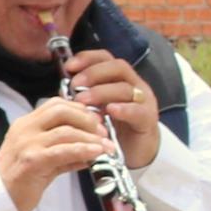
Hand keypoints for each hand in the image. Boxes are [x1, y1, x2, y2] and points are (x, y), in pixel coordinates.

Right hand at [0, 98, 120, 210]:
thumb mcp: (42, 160)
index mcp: (25, 124)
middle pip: (62, 110)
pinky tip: (96, 154)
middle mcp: (25, 129)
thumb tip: (90, 151)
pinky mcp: (33, 160)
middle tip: (103, 132)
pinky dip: (84, 150)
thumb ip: (64, 152)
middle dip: (87, 119)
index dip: (80, 109)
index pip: (56, 104)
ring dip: (91, 138)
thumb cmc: (19, 181)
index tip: (96, 121)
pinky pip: (64, 150)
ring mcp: (27, 143)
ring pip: (66, 131)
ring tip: (107, 147)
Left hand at [61, 48, 163, 168]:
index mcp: (119, 79)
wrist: (136, 152)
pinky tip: (110, 110)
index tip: (69, 66)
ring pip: (126, 88)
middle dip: (93, 73)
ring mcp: (143, 101)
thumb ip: (82, 97)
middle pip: (117, 68)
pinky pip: (138, 110)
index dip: (87, 58)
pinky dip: (124, 109)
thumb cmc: (113, 128)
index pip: (105, 58)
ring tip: (83, 100)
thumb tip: (62, 89)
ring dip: (102, 92)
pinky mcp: (148, 119)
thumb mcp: (95, 109)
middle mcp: (134, 84)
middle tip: (75, 85)